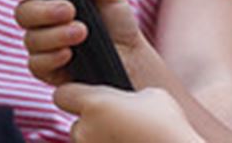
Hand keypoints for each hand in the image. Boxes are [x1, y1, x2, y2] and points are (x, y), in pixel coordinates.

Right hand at [12, 0, 231, 142]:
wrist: (130, 58)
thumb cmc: (117, 23)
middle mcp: (41, 20)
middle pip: (22, 12)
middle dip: (43, 11)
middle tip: (69, 10)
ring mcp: (41, 44)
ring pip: (30, 39)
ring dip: (54, 35)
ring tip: (81, 33)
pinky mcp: (46, 69)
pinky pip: (35, 63)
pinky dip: (51, 58)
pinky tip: (69, 54)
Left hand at [55, 85, 204, 142]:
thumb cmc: (168, 127)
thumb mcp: (151, 95)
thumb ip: (126, 94)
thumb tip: (122, 99)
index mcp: (95, 104)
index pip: (63, 94)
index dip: (74, 93)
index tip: (87, 96)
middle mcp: (85, 129)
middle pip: (75, 121)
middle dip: (90, 121)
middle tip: (117, 121)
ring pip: (84, 141)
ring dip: (98, 138)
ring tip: (126, 137)